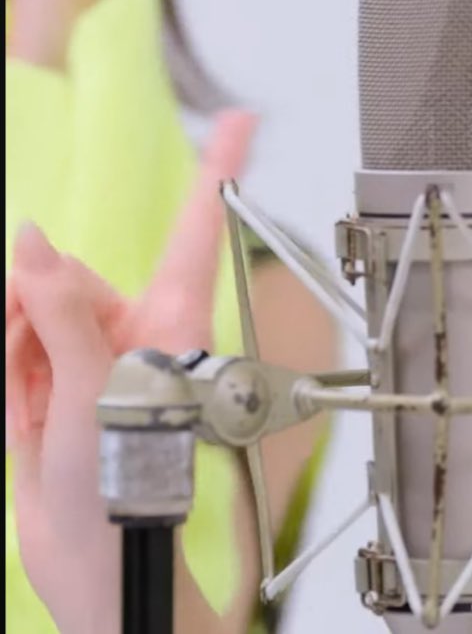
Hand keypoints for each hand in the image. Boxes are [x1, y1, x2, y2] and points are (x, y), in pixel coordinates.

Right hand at [3, 110, 254, 632]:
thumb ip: (60, 311)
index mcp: (172, 320)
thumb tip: (32, 244)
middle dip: (29, 318)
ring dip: (11, 358)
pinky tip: (20, 420)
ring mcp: (94, 352)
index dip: (220, 168)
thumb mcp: (93, 390)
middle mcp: (138, 327)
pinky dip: (2, 381)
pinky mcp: (53, 378)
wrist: (92, 560)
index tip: (242, 116)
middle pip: (63, 275)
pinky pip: (7, 346)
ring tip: (38, 414)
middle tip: (46, 385)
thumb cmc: (120, 486)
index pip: (196, 228)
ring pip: (23, 310)